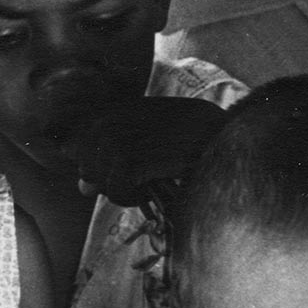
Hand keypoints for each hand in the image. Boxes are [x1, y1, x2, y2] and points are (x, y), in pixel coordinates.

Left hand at [69, 97, 227, 209]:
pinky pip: (116, 191)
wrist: (228, 136)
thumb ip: (113, 156)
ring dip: (124, 190)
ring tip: (152, 180)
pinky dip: (133, 198)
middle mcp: (114, 121)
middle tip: (142, 176)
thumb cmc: (195, 138)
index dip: (94, 163)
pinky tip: (155, 187)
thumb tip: (82, 188)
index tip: (123, 168)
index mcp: (118, 110)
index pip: (79, 142)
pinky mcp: (132, 162)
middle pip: (86, 165)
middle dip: (108, 178)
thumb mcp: (152, 138)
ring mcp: (121, 140)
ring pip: (99, 181)